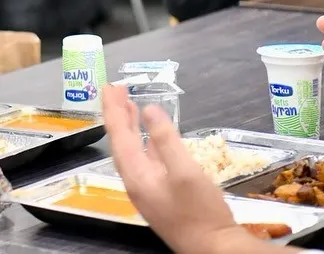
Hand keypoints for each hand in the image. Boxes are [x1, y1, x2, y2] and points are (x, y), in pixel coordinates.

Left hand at [102, 85, 254, 253]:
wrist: (214, 250)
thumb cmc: (201, 213)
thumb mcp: (185, 171)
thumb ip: (166, 139)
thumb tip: (150, 109)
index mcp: (136, 174)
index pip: (118, 134)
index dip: (113, 108)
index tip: (109, 86)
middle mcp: (135, 180)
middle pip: (121, 140)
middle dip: (118, 114)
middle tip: (116, 90)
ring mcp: (147, 188)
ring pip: (132, 150)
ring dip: (130, 126)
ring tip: (128, 105)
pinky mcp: (160, 194)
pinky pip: (145, 160)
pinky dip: (145, 142)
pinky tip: (149, 135)